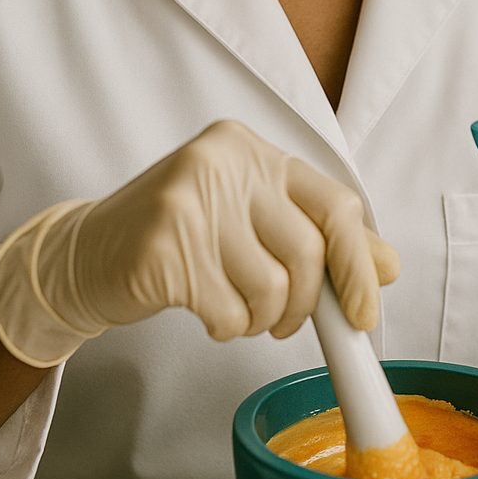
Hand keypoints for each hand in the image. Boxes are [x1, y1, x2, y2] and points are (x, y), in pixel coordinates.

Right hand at [0, 121, 399, 368]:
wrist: (88, 253)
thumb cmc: (180, 237)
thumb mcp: (254, 221)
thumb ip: (320, 236)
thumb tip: (389, 266)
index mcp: (253, 151)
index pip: (335, 204)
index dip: (358, 263)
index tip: (364, 312)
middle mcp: (223, 163)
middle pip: (307, 253)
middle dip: (304, 305)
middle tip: (283, 321)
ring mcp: (189, 201)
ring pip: (269, 289)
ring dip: (261, 319)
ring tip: (237, 309)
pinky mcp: (163, 248)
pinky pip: (228, 312)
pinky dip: (226, 327)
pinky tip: (205, 311)